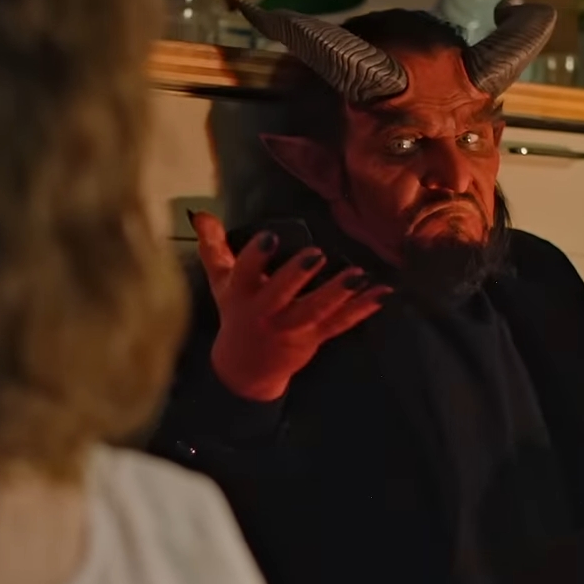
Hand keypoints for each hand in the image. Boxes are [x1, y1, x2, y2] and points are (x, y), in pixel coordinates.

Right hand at [192, 212, 391, 401]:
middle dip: (297, 276)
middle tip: (316, 254)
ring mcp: (292, 329)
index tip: (270, 237)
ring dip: (338, 293)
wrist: (246, 370)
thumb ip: (214, 247)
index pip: (244, 275)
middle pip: (280, 296)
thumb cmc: (236, 315)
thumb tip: (201, 214)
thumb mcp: (222, 282)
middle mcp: (266, 314)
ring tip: (357, 273)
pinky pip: (340, 323)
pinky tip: (382, 293)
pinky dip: (362, 309)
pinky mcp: (315, 338)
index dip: (255, 258)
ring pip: (316, 311)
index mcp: (242, 297)